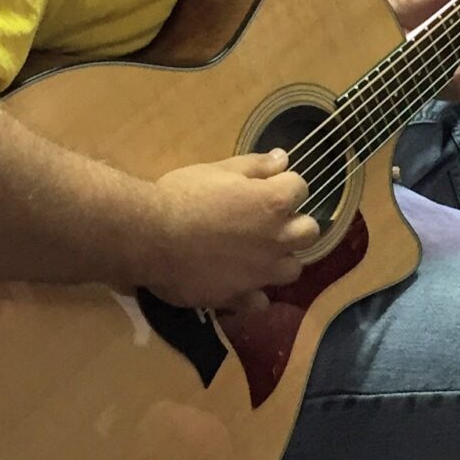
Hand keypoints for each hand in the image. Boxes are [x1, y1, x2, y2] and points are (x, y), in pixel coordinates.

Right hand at [138, 151, 318, 311]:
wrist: (150, 237)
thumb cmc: (183, 195)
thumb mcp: (217, 170)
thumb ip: (256, 165)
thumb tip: (284, 158)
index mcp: (274, 203)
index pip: (299, 187)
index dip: (283, 184)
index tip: (265, 186)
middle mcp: (277, 239)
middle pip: (308, 232)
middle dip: (293, 224)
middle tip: (267, 221)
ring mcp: (261, 272)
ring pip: (292, 270)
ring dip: (280, 259)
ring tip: (256, 253)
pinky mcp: (240, 297)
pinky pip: (260, 302)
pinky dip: (253, 294)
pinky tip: (238, 283)